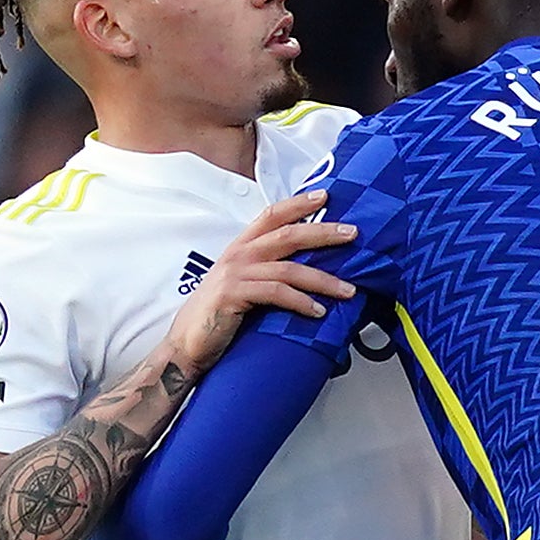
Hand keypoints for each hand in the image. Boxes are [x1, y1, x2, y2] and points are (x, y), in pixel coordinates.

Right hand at [152, 189, 357, 385]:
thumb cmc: (219, 315)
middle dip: (323, 233)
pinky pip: (276, 294)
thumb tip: (311, 268)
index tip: (325, 195)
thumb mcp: (244, 284)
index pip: (271, 216)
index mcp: (241, 248)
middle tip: (352, 234)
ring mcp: (234, 274)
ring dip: (324, 280)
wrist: (187, 344)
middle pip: (288, 236)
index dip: (297, 204)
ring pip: (289, 269)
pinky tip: (319, 312)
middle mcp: (238, 256)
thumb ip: (268, 270)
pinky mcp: (233, 296)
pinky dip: (302, 302)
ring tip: (349, 291)